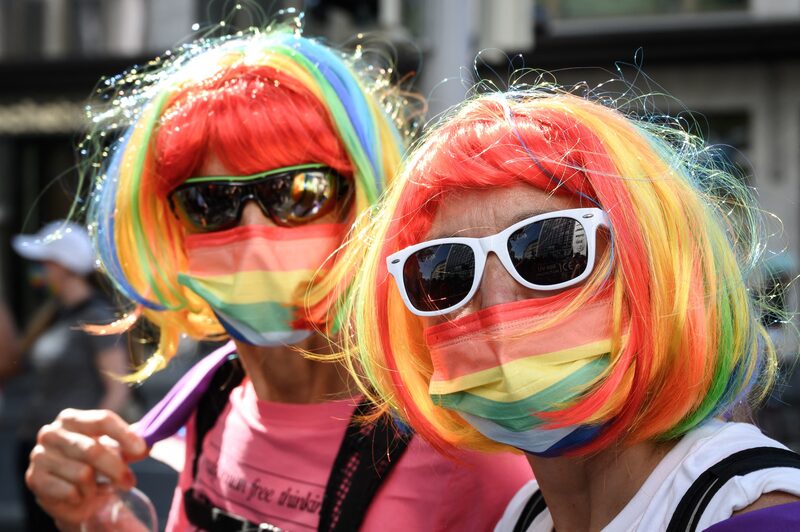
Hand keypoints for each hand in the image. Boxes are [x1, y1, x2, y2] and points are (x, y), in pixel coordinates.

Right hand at [25, 409, 147, 527]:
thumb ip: (131, 443)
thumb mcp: (116, 449)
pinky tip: (82, 495)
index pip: (102, 420)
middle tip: (130, 482)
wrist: (74, 495)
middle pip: (93, 449)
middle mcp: (52, 433)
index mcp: (72, 418)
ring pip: (82, 473)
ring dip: (97, 486)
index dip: (125, 435)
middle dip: (116, 469)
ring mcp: (39, 455)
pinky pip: (69, 491)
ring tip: (98, 488)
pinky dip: (82, 497)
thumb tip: (147, 444)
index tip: (142, 450)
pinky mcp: (34, 479)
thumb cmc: (97, 466)